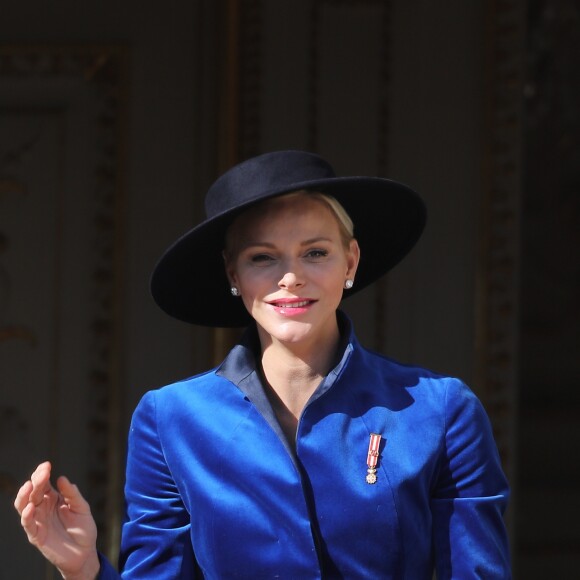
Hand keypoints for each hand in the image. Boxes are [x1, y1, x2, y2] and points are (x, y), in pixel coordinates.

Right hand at [14, 462, 99, 579]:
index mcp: (53, 498)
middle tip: (42, 472)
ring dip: (24, 496)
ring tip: (29, 486)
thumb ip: (72, 494)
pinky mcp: (36, 535)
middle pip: (34, 491)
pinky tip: (31, 507)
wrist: (84, 552)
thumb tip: (62, 478)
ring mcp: (38, 521)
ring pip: (23, 506)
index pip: (43, 483)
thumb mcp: (81, 507)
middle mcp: (43, 507)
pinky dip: (27, 515)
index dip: (42, 473)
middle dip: (36, 480)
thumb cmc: (83, 528)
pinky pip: (28, 524)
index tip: (46, 465)